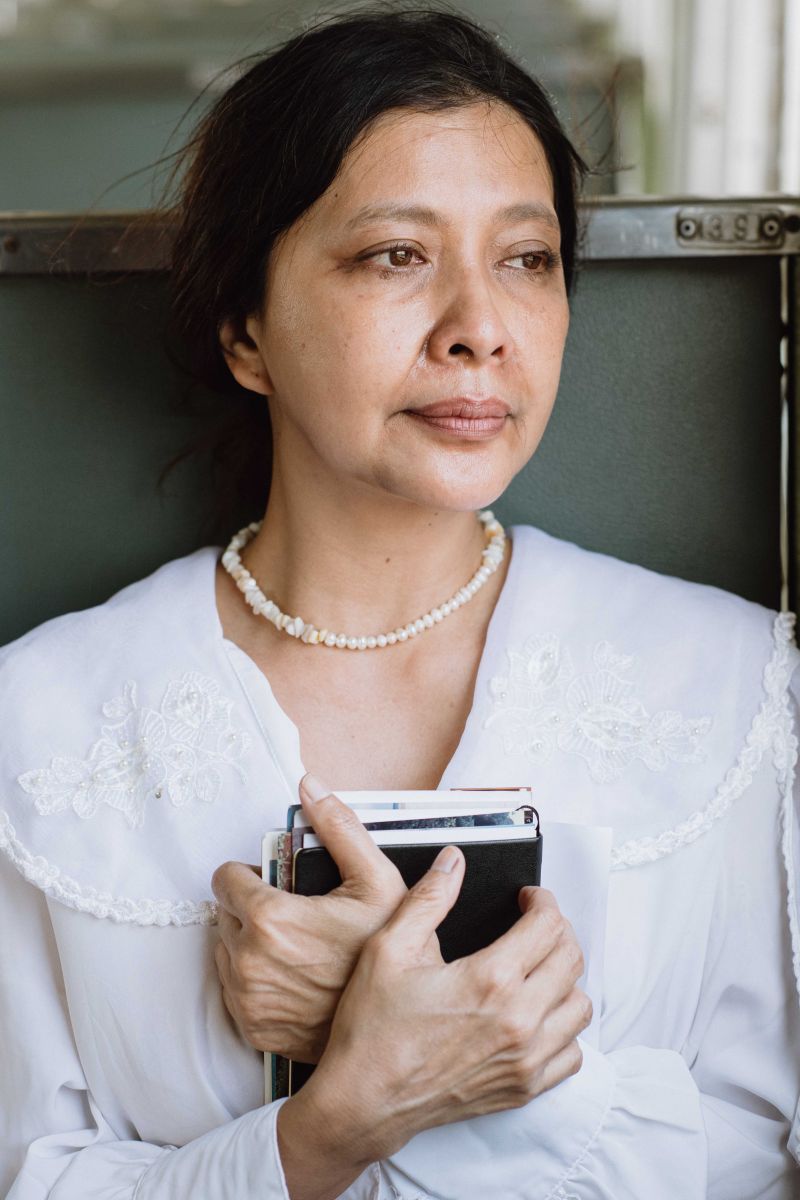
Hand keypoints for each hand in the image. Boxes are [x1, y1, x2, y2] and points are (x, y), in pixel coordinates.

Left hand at [211, 774, 406, 1061]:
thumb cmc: (387, 954)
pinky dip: (253, 977)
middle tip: (294, 915)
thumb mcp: (377, 881)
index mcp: (269, 918)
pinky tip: (291, 975)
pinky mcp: (251, 1027)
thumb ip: (339, 827)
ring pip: (226, 951)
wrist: (393, 1028)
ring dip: (249, 942)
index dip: (252, 875)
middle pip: (225, 914)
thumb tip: (310, 785)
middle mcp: (246, 960)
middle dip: (251, 908)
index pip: (225, 879)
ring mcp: (246, 998)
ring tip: (294, 946)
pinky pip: (233, 989)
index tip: (276, 883)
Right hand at [280, 844, 590, 1182]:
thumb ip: (428, 899)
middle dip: (556, 931)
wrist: (363, 1101)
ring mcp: (526, 1059)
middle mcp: (519, 1020)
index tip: (528, 899)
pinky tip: (536, 1016)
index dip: (542, 901)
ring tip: (536, 967)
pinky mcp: (524, 1088)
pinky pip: (573, 1054)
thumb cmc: (373, 1030)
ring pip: (580, 1006)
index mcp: (491, 980)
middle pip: (571, 959)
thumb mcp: (389, 949)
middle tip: (533, 924)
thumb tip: (453, 862)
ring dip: (564, 978)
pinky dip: (563, 1029)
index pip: (549, 925)